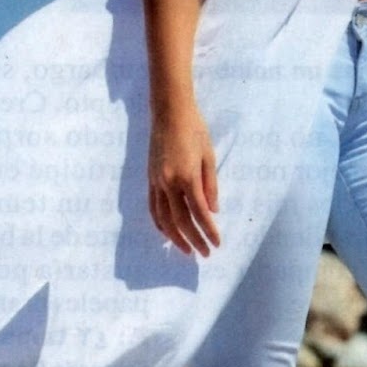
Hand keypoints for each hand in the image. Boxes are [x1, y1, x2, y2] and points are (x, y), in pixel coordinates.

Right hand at [148, 106, 220, 255]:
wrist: (169, 112)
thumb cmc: (195, 130)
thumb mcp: (209, 156)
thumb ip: (210, 185)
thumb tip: (213, 211)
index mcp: (188, 176)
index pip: (200, 212)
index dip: (209, 230)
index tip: (217, 243)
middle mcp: (169, 182)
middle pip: (181, 220)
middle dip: (194, 239)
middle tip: (204, 254)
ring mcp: (156, 181)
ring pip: (164, 218)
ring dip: (175, 237)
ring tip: (186, 250)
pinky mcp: (150, 179)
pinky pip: (153, 207)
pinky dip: (160, 223)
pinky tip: (167, 233)